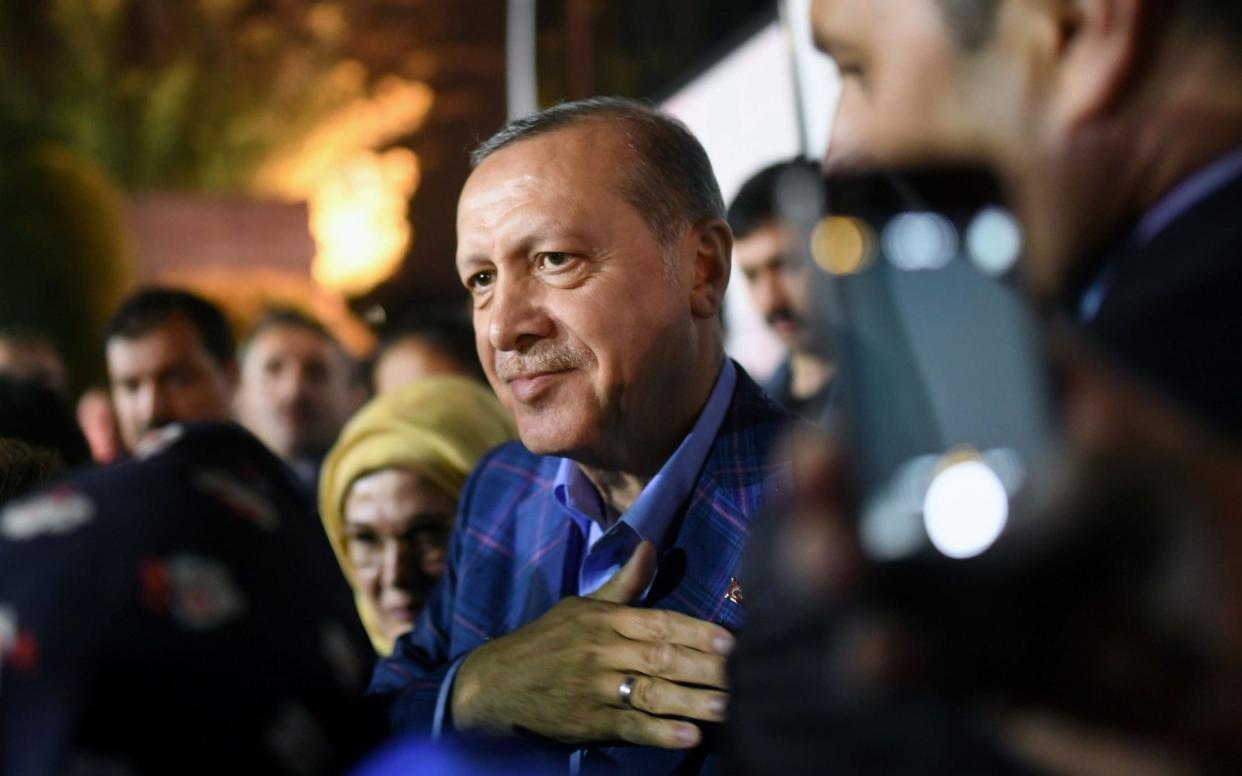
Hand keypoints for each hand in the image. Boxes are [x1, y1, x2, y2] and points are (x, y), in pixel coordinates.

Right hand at [449, 541, 734, 748]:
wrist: (496, 684)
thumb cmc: (545, 642)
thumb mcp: (581, 607)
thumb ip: (623, 584)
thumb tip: (650, 546)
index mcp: (604, 621)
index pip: (658, 622)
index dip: (696, 631)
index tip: (731, 638)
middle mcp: (602, 652)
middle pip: (662, 657)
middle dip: (705, 667)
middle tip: (744, 673)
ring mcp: (596, 689)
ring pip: (651, 692)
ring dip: (692, 701)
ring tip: (728, 707)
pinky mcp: (589, 722)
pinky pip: (630, 727)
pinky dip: (660, 733)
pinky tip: (689, 736)